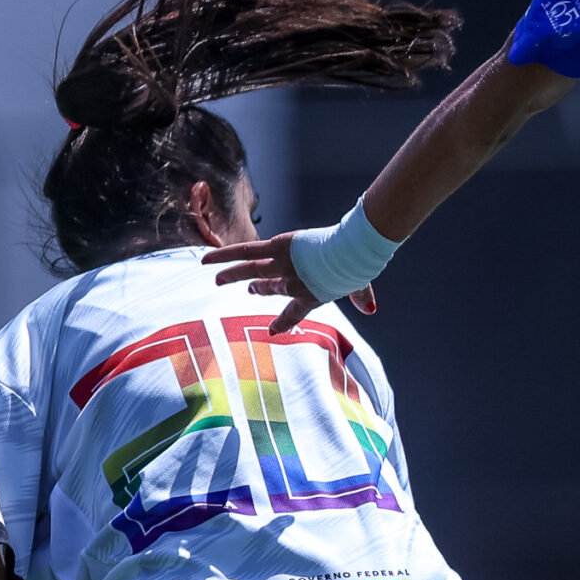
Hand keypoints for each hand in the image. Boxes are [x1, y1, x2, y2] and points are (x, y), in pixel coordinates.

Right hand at [207, 236, 374, 334]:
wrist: (349, 254)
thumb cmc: (355, 267)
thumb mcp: (359, 285)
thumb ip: (362, 297)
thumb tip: (371, 309)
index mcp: (310, 296)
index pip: (293, 313)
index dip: (282, 323)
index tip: (272, 330)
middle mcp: (292, 285)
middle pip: (269, 288)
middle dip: (258, 288)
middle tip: (251, 289)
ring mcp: (282, 268)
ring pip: (250, 271)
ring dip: (231, 275)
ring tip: (216, 279)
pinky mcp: (276, 248)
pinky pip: (245, 253)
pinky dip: (225, 255)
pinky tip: (209, 261)